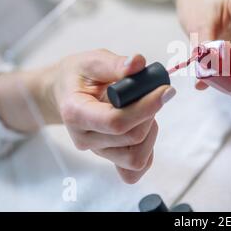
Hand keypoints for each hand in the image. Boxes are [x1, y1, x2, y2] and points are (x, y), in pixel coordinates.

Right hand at [50, 50, 175, 183]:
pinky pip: (133, 170)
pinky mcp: (109, 157)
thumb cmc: (79, 75)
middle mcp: (85, 138)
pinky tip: (145, 128)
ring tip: (144, 110)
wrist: (65, 92)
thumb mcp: (92, 61)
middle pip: (132, 137)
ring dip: (150, 132)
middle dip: (150, 114)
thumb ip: (115, 63)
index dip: (145, 107)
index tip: (165, 91)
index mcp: (76, 113)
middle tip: (152, 93)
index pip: (116, 122)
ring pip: (136, 157)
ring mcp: (97, 151)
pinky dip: (147, 151)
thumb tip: (139, 63)